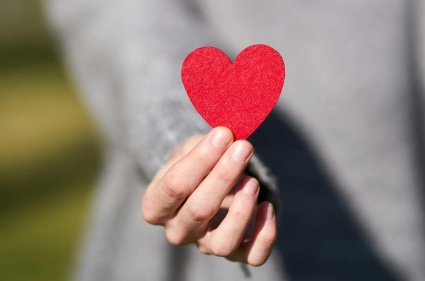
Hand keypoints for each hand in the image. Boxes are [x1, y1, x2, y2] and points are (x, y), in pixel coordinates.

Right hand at [141, 127, 276, 265]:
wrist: (205, 186)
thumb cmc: (195, 165)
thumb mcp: (190, 149)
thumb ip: (204, 145)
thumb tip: (227, 136)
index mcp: (156, 205)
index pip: (175, 186)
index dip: (201, 159)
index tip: (223, 134)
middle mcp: (178, 231)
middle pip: (199, 211)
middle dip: (224, 176)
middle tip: (243, 147)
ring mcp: (206, 245)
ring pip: (223, 243)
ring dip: (241, 211)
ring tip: (252, 182)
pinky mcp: (235, 253)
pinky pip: (252, 256)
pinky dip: (265, 235)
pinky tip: (267, 206)